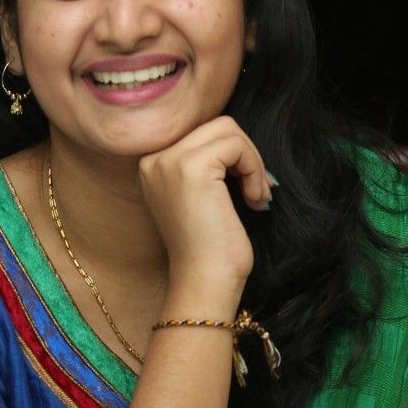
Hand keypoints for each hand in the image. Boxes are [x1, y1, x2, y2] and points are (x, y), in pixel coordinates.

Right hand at [138, 116, 272, 288]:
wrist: (203, 281)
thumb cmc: (208, 249)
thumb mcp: (199, 198)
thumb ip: (206, 166)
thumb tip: (239, 140)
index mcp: (152, 165)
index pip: (202, 133)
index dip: (233, 155)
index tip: (247, 186)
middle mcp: (154, 159)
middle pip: (216, 126)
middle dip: (245, 154)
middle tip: (256, 190)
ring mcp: (170, 161)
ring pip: (228, 130)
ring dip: (252, 161)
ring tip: (255, 195)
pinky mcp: (192, 167)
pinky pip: (236, 145)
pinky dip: (254, 168)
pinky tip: (253, 198)